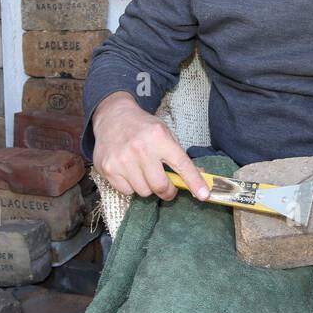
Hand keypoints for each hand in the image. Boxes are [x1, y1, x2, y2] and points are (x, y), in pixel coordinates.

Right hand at [90, 92, 210, 201]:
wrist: (112, 117)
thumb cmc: (143, 128)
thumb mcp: (165, 134)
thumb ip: (179, 156)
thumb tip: (200, 178)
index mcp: (159, 137)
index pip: (181, 164)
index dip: (194, 181)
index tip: (204, 195)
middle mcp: (140, 148)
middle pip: (160, 186)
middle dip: (167, 191)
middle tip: (167, 187)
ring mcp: (122, 160)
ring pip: (143, 192)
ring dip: (147, 187)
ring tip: (143, 172)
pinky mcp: (108, 169)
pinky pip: (127, 192)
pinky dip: (131, 187)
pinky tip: (129, 171)